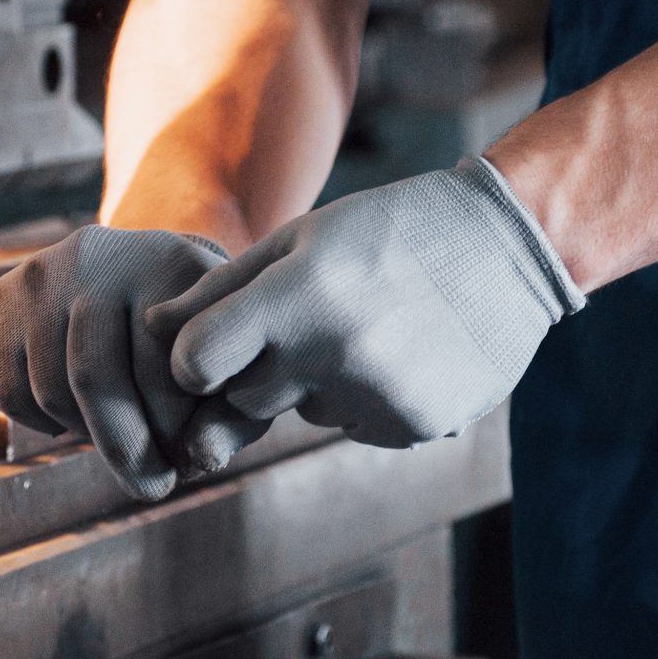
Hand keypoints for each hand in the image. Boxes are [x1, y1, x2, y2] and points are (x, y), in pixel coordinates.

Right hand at [0, 226, 257, 499]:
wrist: (138, 271)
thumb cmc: (192, 332)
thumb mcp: (226, 357)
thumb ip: (229, 414)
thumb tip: (197, 461)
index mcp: (168, 262)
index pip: (160, 366)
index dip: (173, 431)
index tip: (185, 467)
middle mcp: (101, 255)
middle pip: (95, 379)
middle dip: (125, 449)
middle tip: (150, 487)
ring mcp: (45, 271)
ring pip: (50, 389)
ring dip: (84, 433)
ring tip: (117, 437)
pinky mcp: (4, 294)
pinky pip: (8, 387)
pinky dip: (38, 422)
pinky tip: (74, 416)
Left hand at [147, 157, 584, 472]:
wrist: (508, 249)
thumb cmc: (389, 231)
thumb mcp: (302, 239)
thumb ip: (221, 289)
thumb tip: (149, 327)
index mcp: (298, 296)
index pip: (194, 364)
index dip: (193, 359)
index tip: (209, 348)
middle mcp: (334, 354)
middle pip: (242, 398)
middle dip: (254, 370)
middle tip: (304, 323)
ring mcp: (377, 397)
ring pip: (300, 414)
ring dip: (313, 383)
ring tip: (365, 328)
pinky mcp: (412, 427)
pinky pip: (352, 426)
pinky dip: (361, 399)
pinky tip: (398, 351)